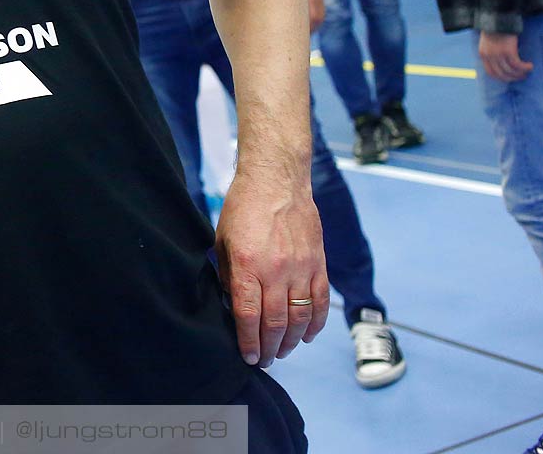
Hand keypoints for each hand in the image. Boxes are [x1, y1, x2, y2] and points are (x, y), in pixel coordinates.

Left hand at [214, 168, 327, 367]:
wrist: (277, 182)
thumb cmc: (242, 209)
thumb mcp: (223, 241)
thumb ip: (229, 275)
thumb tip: (235, 306)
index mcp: (248, 265)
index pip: (248, 314)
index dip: (248, 341)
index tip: (248, 357)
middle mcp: (276, 270)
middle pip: (275, 322)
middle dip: (269, 348)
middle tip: (265, 361)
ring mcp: (301, 269)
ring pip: (300, 318)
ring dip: (292, 341)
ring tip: (283, 352)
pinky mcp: (318, 264)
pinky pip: (320, 302)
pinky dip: (315, 324)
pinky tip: (307, 336)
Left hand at [477, 31, 534, 81]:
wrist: (497, 18)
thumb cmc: (494, 29)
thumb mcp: (487, 43)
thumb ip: (491, 53)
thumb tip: (501, 63)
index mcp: (483, 55)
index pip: (491, 72)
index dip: (501, 77)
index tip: (509, 78)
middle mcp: (489, 56)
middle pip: (501, 74)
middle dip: (512, 78)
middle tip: (521, 77)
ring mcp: (498, 54)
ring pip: (510, 70)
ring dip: (520, 73)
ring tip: (526, 71)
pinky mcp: (508, 51)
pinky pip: (517, 64)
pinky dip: (524, 67)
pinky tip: (529, 66)